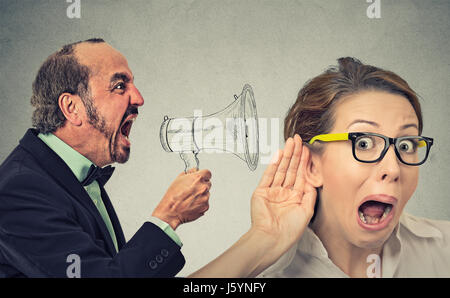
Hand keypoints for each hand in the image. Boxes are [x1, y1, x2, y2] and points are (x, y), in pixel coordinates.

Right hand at [152, 168, 211, 229]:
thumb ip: (189, 172)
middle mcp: (203, 187)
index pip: (208, 173)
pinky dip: (200, 203)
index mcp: (198, 178)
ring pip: (207, 193)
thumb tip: (195, 170)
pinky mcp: (206, 206)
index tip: (201, 178)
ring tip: (190, 198)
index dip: (204, 176)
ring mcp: (206, 197)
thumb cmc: (173, 195)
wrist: (171, 211)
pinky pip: (205, 202)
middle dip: (202, 185)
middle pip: (208, 183)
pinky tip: (192, 204)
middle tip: (192, 190)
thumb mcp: (179, 179)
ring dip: (201, 195)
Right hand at [250, 134, 316, 262]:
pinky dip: (273, 164)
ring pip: (281, 169)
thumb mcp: (307, 212)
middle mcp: (284, 193)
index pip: (301, 175)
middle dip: (295, 154)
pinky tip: (278, 155)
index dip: (304, 162)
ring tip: (290, 143)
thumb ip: (310, 195)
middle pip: (291, 169)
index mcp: (295, 198)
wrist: (271, 238)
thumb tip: (312, 181)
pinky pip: (268, 175)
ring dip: (286, 156)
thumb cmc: (288, 231)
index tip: (307, 150)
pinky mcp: (261, 192)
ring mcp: (272, 192)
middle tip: (298, 140)